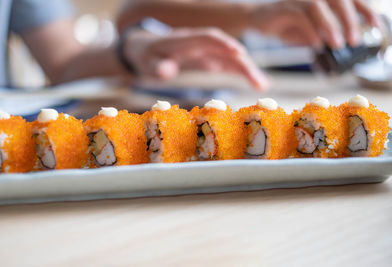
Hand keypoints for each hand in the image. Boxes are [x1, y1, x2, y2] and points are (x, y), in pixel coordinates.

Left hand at [124, 28, 269, 90]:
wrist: (146, 49)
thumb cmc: (146, 55)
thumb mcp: (146, 62)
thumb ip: (156, 67)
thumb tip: (167, 72)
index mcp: (184, 40)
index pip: (207, 37)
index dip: (223, 44)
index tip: (238, 53)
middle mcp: (200, 44)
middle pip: (225, 50)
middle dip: (242, 63)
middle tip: (258, 83)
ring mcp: (206, 52)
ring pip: (231, 58)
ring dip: (247, 70)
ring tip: (262, 86)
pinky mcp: (209, 60)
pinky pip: (229, 66)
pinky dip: (242, 73)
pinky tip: (257, 83)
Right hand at [251, 0, 381, 48]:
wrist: (257, 19)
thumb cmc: (286, 24)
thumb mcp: (311, 33)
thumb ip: (326, 36)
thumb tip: (343, 46)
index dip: (367, 11)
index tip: (377, 27)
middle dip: (351, 20)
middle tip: (355, 41)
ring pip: (319, 5)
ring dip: (331, 25)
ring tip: (337, 44)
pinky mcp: (285, 6)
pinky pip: (301, 15)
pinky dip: (310, 30)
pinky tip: (315, 44)